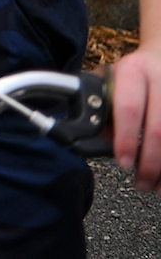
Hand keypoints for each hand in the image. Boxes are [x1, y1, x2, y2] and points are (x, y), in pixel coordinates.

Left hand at [113, 41, 160, 189]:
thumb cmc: (131, 76)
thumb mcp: (110, 81)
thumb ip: (103, 109)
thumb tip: (103, 142)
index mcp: (133, 71)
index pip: (129, 108)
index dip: (125, 138)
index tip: (123, 162)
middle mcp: (160, 78)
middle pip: (158, 129)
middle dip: (150, 162)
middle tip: (140, 182)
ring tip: (155, 187)